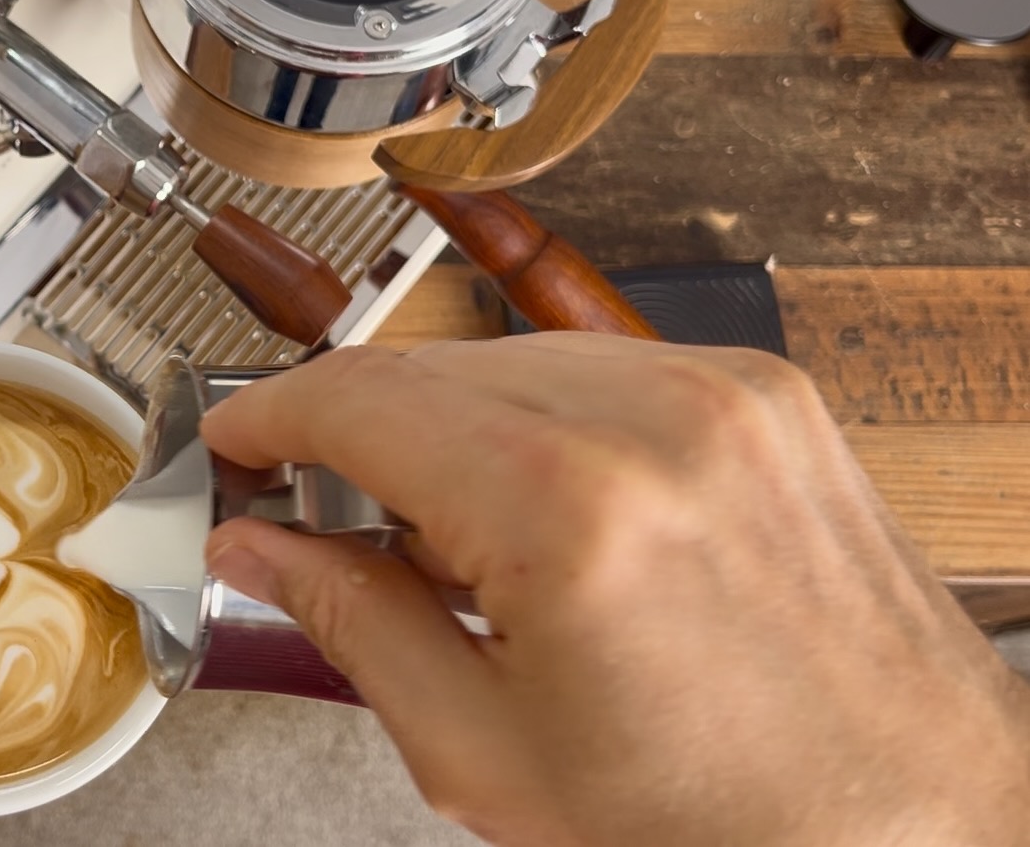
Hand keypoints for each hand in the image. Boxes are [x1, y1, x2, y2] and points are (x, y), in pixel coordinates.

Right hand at [200, 337, 1029, 845]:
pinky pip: (599, 366)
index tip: (235, 444)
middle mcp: (656, 420)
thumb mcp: (490, 755)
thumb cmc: (729, 826)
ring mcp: (725, 394)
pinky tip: (534, 510)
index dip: (270, 417)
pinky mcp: (768, 396)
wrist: (920, 827)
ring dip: (444, 424)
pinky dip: (538, 418)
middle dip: (350, 431)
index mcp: (570, 511)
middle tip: (312, 510)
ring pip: (510, 356)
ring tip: (443, 539)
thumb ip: (354, 624)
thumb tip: (263, 549)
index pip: (360, 399)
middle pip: (427, 367)